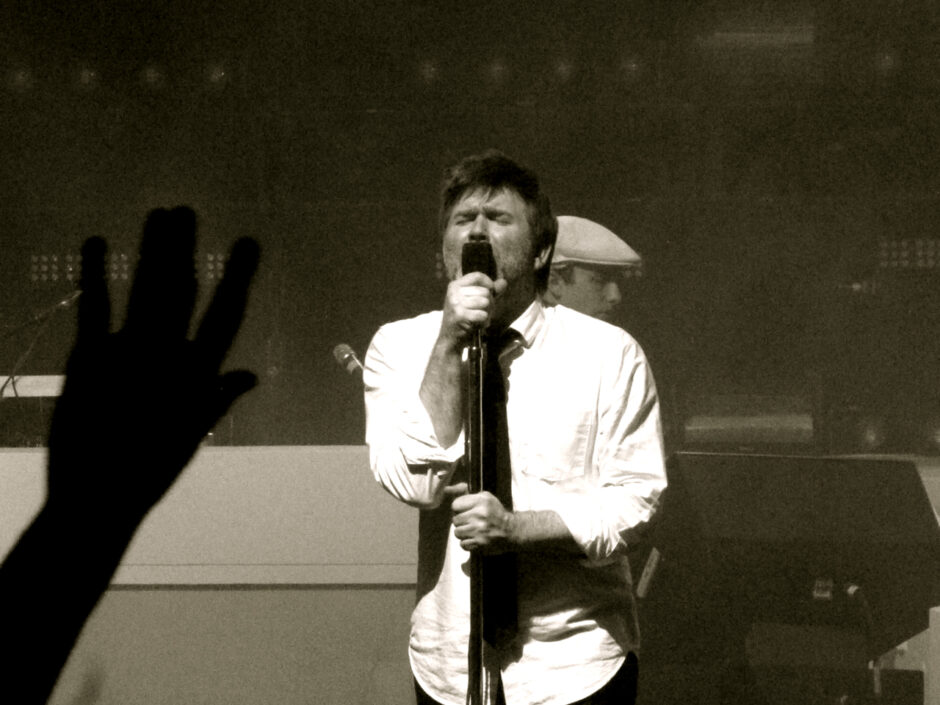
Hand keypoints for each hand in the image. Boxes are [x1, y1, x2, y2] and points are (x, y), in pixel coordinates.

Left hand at [45, 206, 259, 526]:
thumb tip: (251, 374)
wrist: (101, 494)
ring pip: (147, 290)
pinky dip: (95, 273)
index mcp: (199, 374)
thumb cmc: (152, 468)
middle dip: (184, 248)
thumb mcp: (193, 434)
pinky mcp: (91, 358)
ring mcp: (131, 353)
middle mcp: (170, 355)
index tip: (248, 242)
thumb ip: (220, 398)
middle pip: (181, 291)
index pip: (226, 314)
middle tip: (185, 211)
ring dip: (152, 249)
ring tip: (159, 213)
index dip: (237, 275)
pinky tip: (97, 242)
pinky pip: (96, 306)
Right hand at [438, 272, 506, 346]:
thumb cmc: (463, 319)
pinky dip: (484, 322)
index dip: (489, 283)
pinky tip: (477, 325)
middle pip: (484, 291)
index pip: (477, 276)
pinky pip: (483, 314)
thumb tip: (504, 282)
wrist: (449, 339)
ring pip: (485, 302)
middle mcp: (454, 292)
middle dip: (490, 303)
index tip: (490, 293)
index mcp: (455, 285)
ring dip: (487, 313)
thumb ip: (489, 291)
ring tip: (479, 319)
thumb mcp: (474, 302)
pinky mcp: (460, 315)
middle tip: (482, 312)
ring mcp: (456, 303)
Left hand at [450, 485, 514, 553]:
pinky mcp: (480, 543)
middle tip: (472, 522)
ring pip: (457, 533)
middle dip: (462, 522)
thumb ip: (463, 491)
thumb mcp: (483, 497)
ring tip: (473, 530)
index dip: (459, 509)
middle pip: (455, 520)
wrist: (511, 530)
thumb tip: (446, 489)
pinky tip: (476, 538)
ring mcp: (480, 530)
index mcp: (481, 500)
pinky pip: (463, 544)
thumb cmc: (495, 512)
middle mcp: (480, 514)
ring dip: (464, 533)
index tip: (467, 511)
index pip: (455, 505)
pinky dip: (468, 543)